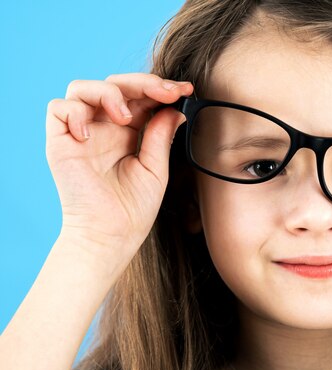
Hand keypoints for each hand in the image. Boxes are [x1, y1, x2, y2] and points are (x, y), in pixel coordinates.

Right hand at [46, 73, 193, 255]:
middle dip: (143, 82)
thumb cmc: (133, 209)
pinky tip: (91, 134)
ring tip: (125, 116)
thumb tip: (175, 108)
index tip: (185, 90)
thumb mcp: (155, 168)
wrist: (111, 236)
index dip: (161, 88)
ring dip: (108, 92)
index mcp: (128, 132)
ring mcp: (81, 133)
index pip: (140, 97)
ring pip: (83, 88)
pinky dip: (75, 112)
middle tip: (166, 92)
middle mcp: (103, 128)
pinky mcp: (60, 143)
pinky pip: (58, 109)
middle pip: (115, 84)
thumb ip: (161, 136)